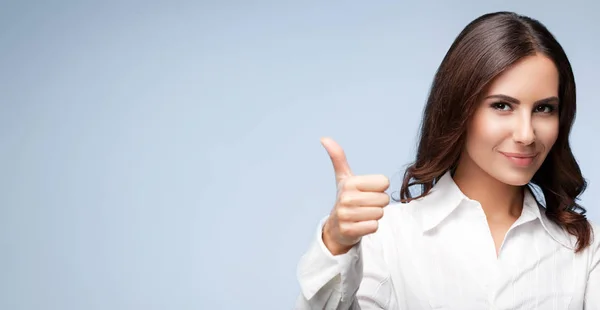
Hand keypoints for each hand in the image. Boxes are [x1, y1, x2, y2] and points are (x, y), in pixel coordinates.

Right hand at [320, 137, 389, 254]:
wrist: (336, 227)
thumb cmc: (346, 199)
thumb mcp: (343, 177)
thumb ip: (338, 157)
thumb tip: (324, 138)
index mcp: (349, 182)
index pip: (384, 182)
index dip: (379, 188)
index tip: (367, 191)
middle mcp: (346, 198)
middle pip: (384, 199)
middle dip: (378, 203)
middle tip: (365, 205)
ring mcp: (346, 215)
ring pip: (380, 213)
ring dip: (374, 215)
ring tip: (362, 214)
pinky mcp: (349, 230)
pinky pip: (374, 226)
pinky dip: (370, 226)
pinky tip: (360, 224)